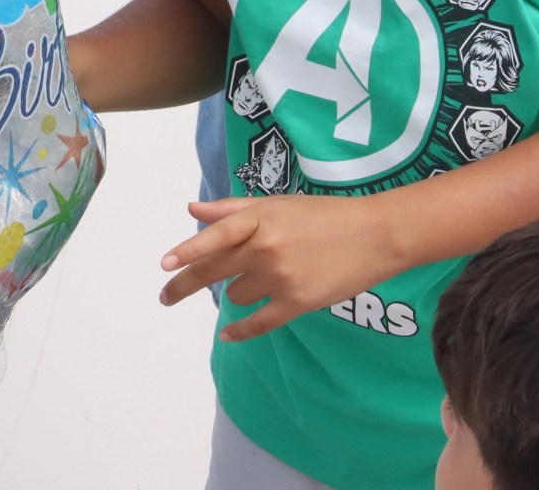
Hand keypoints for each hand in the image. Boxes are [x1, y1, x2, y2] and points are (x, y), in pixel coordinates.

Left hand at [159, 196, 399, 341]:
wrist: (374, 236)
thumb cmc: (324, 215)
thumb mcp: (279, 205)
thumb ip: (233, 210)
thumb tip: (192, 210)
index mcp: (261, 218)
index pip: (216, 236)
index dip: (188, 250)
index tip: (164, 264)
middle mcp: (266, 247)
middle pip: (215, 270)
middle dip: (185, 284)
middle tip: (165, 297)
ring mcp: (281, 277)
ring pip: (237, 294)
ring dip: (236, 291)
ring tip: (260, 279)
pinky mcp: (297, 303)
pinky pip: (258, 323)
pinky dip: (240, 331)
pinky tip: (228, 334)